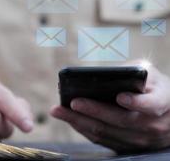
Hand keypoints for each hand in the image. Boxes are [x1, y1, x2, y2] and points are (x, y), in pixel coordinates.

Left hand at [51, 64, 169, 152]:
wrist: (167, 116)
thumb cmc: (154, 88)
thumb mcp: (151, 75)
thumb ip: (134, 71)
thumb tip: (105, 75)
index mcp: (162, 104)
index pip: (151, 105)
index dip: (136, 102)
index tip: (120, 96)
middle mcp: (152, 125)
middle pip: (120, 121)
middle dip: (94, 111)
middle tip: (72, 102)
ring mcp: (138, 139)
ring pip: (106, 132)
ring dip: (80, 122)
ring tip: (59, 111)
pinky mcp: (125, 146)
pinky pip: (101, 139)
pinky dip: (83, 129)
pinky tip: (68, 119)